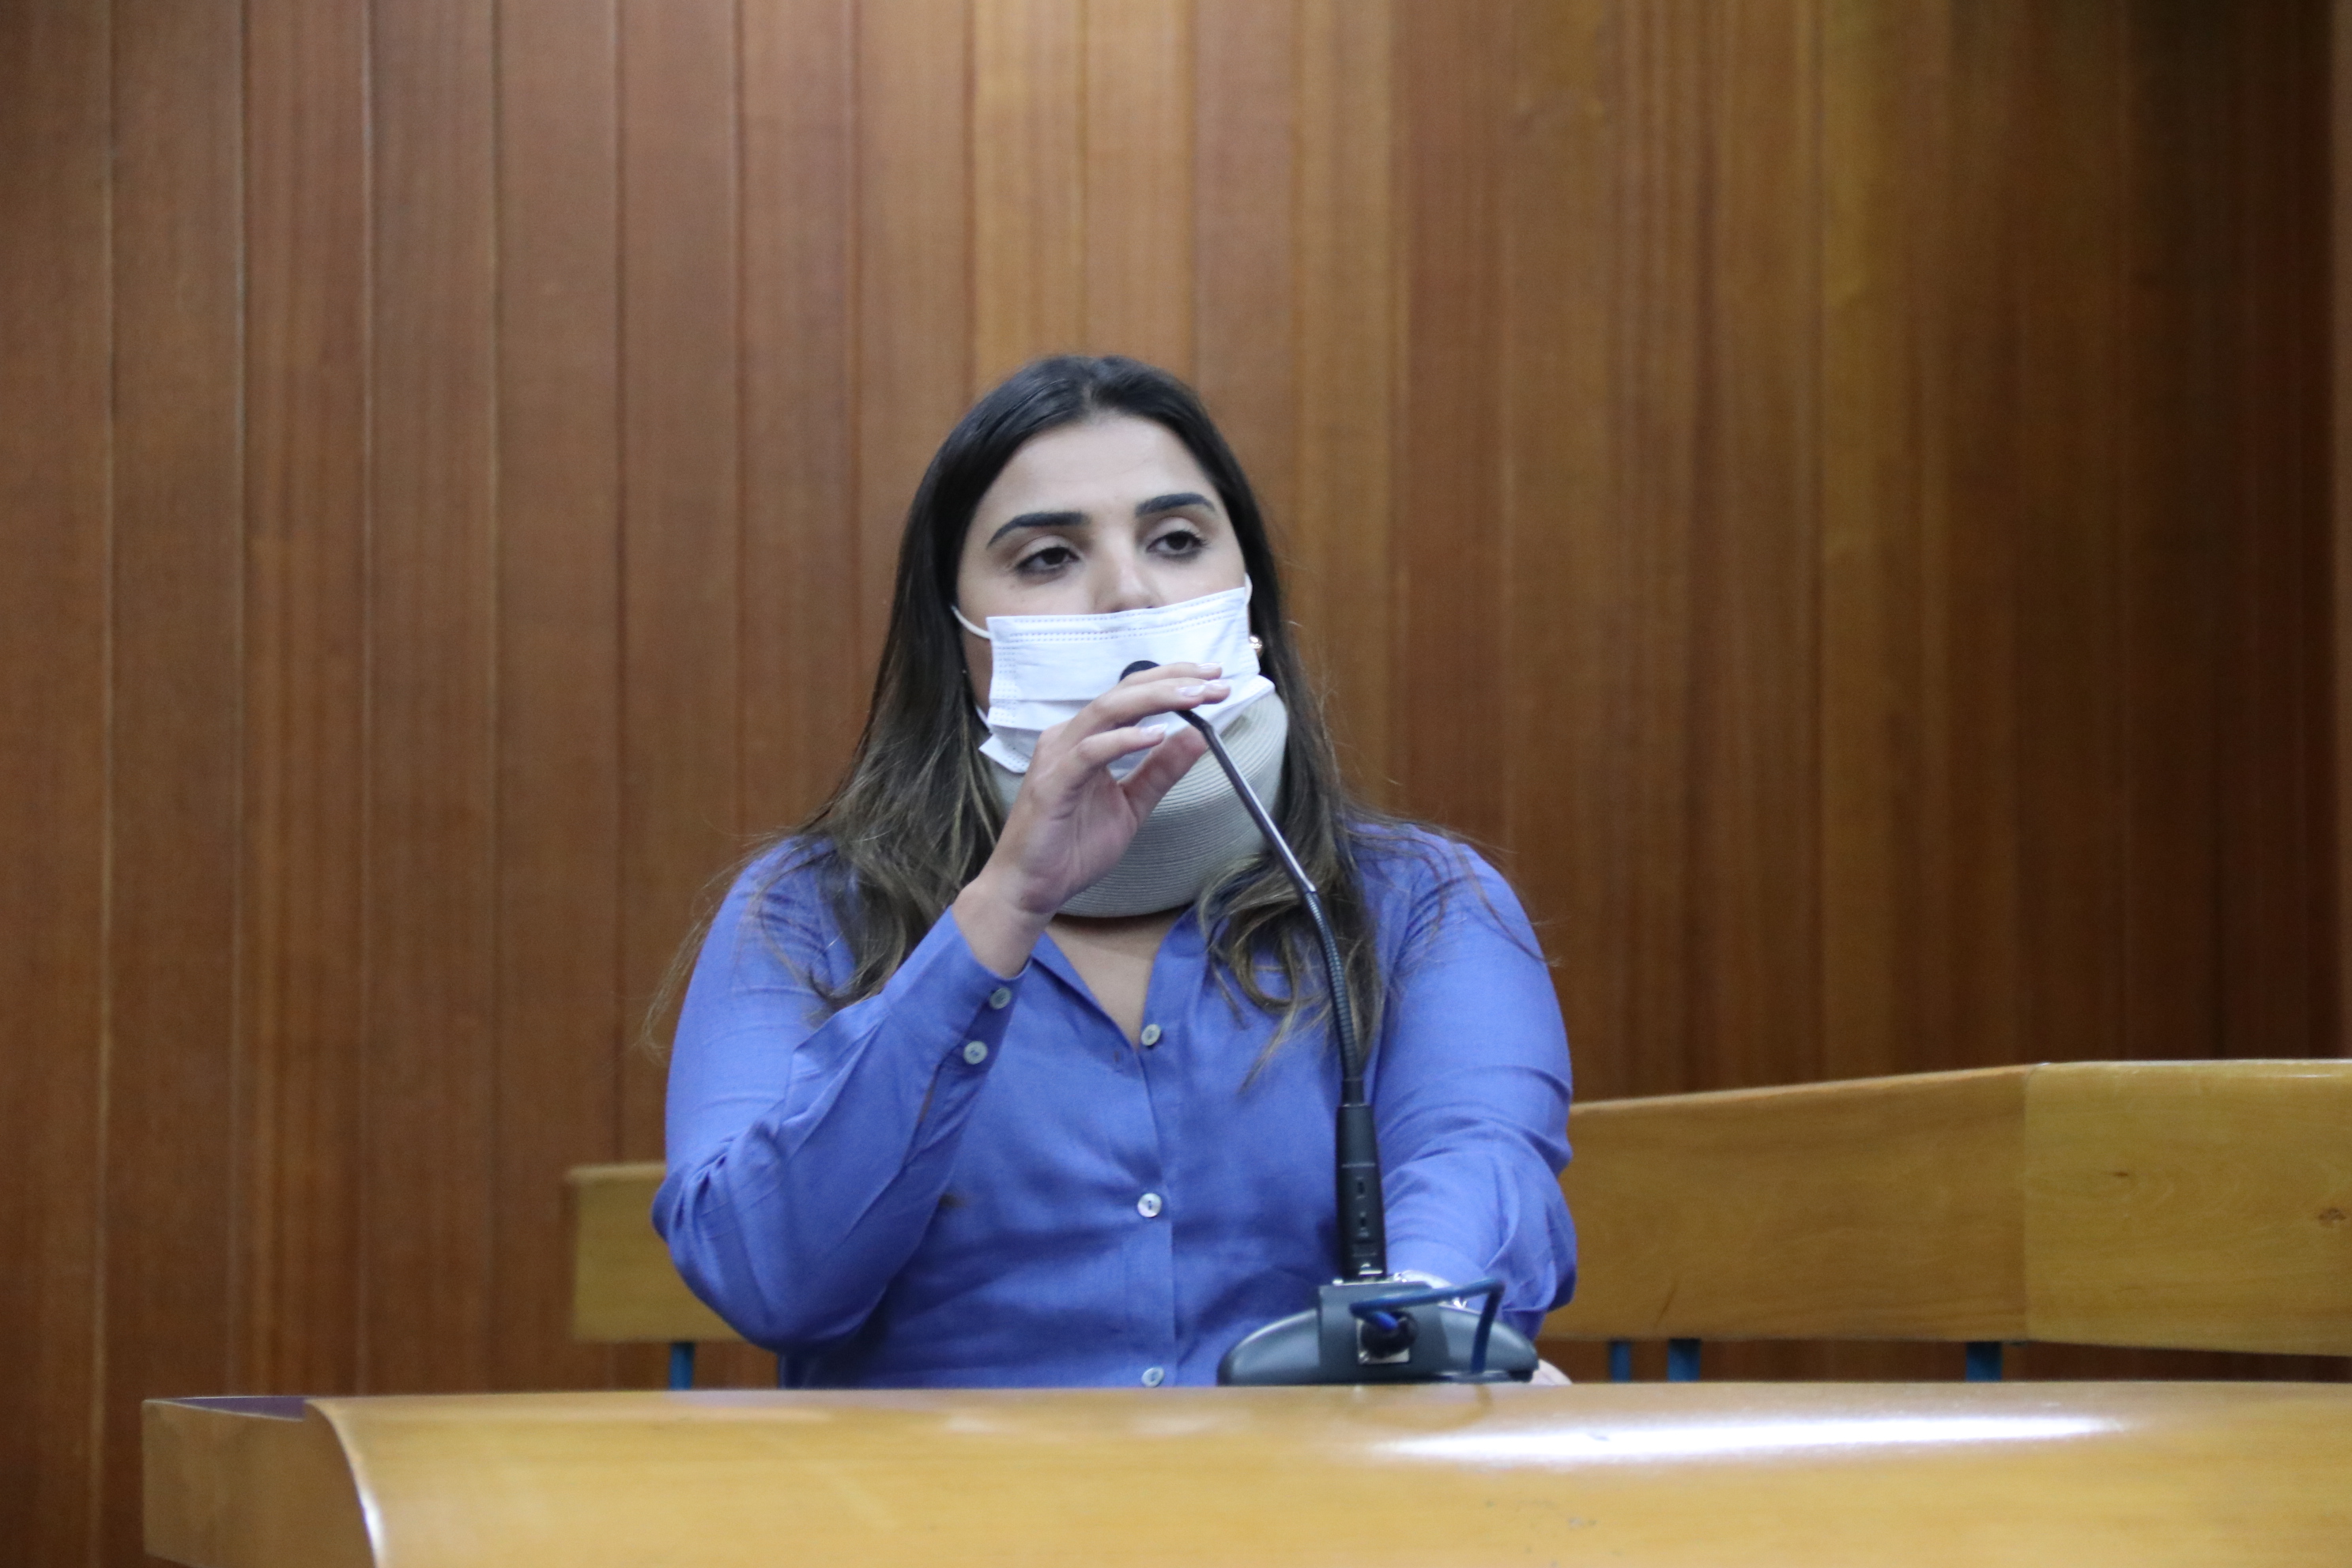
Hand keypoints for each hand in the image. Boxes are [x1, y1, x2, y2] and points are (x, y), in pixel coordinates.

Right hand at [951, 663, 1225, 974]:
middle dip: (1173, 681)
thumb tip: (1198, 737)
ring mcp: (1058, 758)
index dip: (1174, 681)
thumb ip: (1161, 771)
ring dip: (1155, 699)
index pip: (1133, 695)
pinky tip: (1156, 735)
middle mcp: (1070, 738)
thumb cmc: (1072, 847)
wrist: (1031, 888)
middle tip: (1216, 680)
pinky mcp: (1052, 784)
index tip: (1216, 679)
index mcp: (1088, 739)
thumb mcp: (1132, 805)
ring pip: (1107, 711)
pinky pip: (1089, 753)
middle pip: (1124, 692)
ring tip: (1195, 697)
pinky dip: (1123, 740)